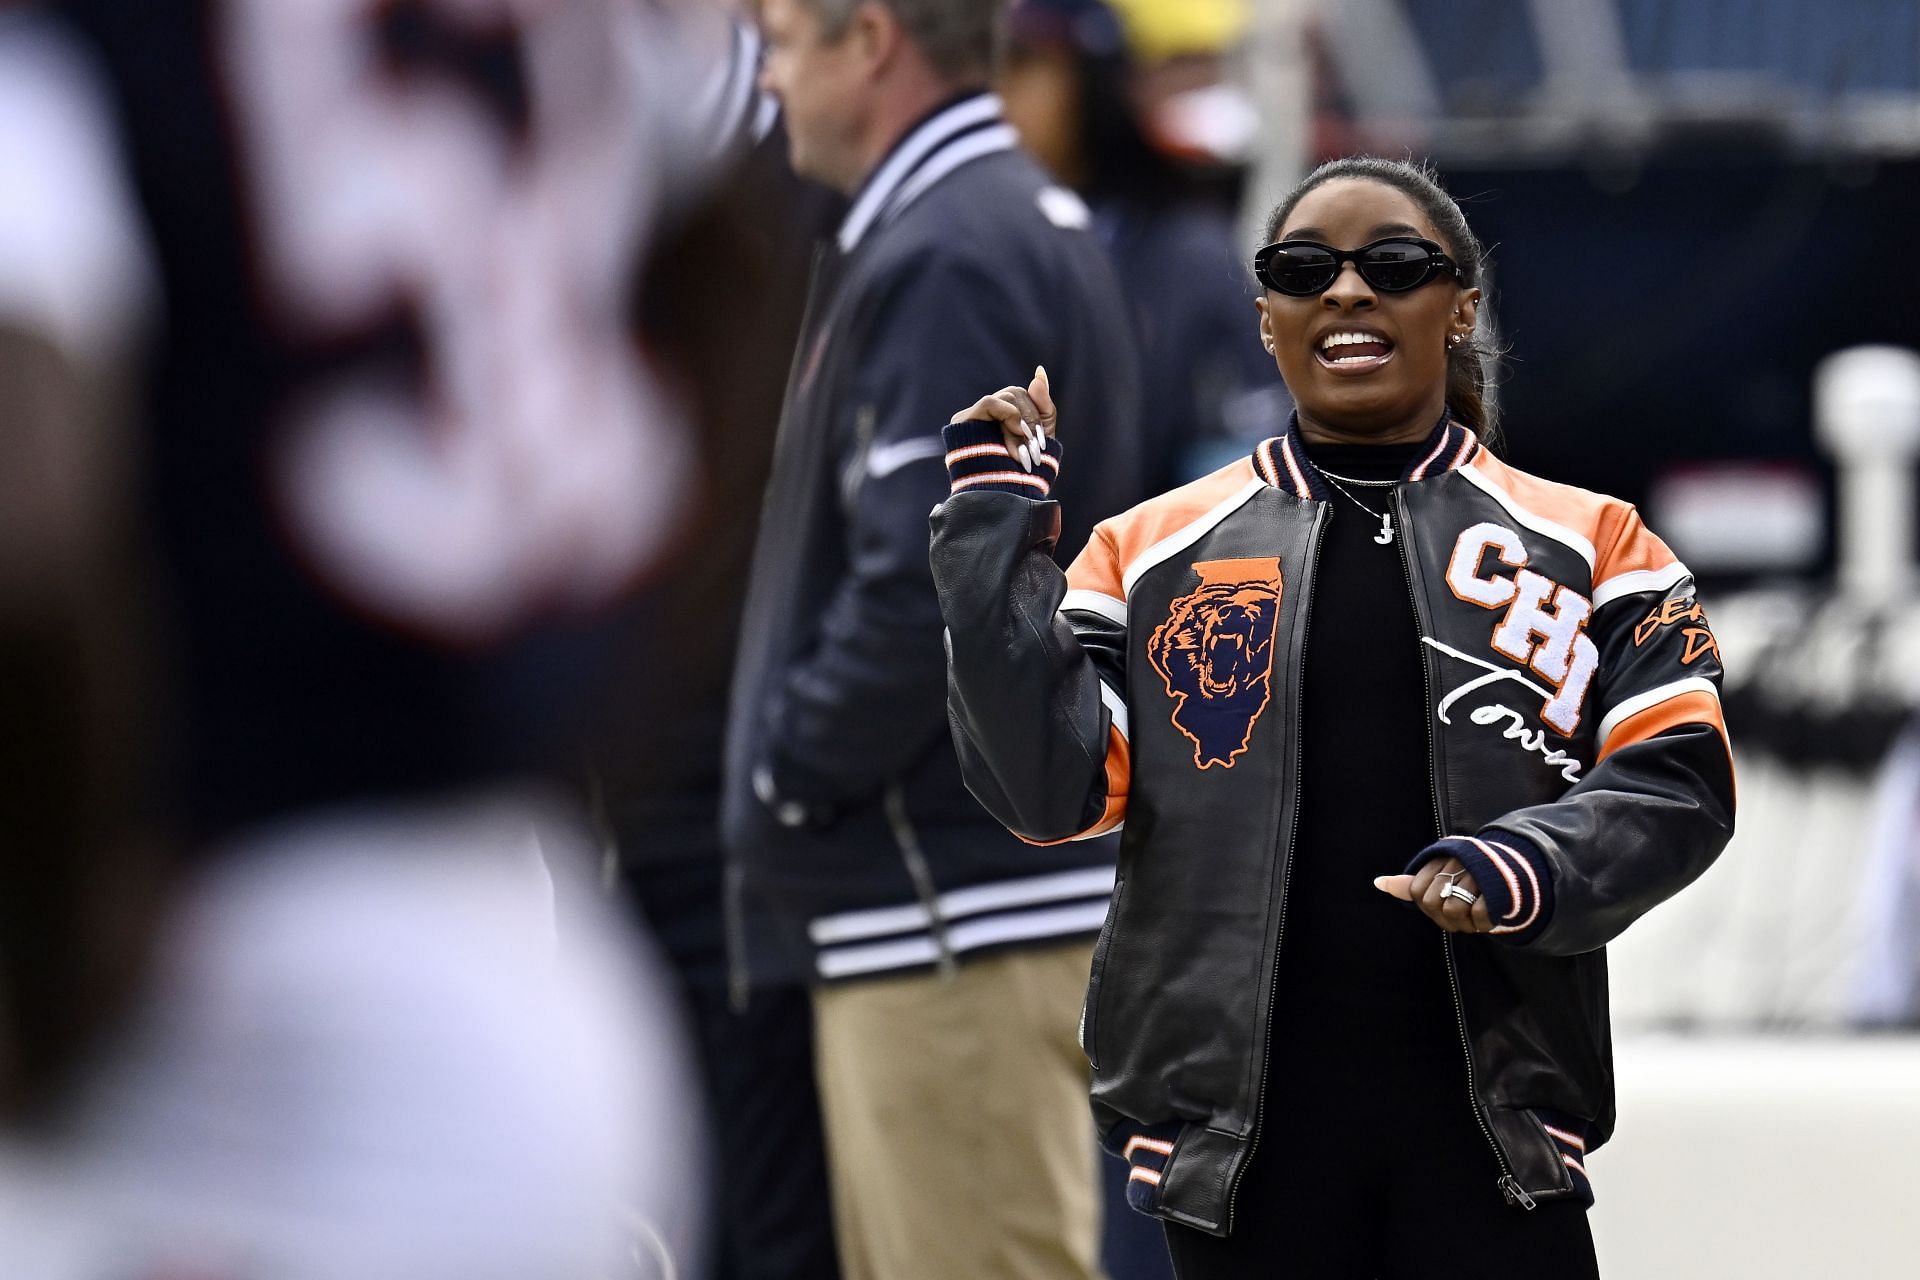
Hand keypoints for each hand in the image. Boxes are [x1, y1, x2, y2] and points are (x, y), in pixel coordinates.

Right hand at [949, 365, 1055, 471]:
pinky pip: (989, 403)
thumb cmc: (1023, 475)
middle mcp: (986, 417)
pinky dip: (1007, 414)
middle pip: (1015, 393)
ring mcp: (973, 418)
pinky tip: (1014, 432)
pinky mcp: (962, 423)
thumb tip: (1039, 371)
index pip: (1022, 396)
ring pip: (1005, 397)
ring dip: (1020, 423)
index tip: (1041, 442)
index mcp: (1002, 420)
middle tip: (1035, 448)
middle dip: (1030, 420)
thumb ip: (1042, 405)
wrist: (1006, 499)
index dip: (1035, 414)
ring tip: (1022, 451)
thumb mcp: (1040, 437)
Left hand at [1373, 857, 1493, 932]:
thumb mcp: (1437, 877)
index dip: (1427, 906)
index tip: (1444, 902)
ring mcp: (1476, 874)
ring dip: (1464, 922)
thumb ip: (1409, 884)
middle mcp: (1455, 863)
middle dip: (1445, 917)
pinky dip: (1482, 923)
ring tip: (1474, 914)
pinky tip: (1488, 916)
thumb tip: (1379, 882)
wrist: (1512, 869)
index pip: (1416, 892)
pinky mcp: (1496, 889)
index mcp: (1439, 859)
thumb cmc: (1467, 879)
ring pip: (1453, 911)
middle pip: (1432, 903)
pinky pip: (1479, 916)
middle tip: (1461, 912)